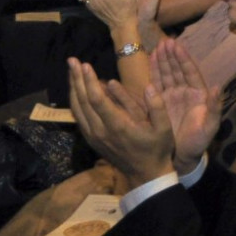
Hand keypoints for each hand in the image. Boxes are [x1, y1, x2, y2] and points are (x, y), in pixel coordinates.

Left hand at [67, 57, 173, 184]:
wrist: (145, 174)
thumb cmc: (157, 149)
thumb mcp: (164, 128)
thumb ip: (157, 106)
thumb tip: (149, 86)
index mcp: (117, 126)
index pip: (97, 100)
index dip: (89, 81)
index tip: (85, 65)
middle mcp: (100, 131)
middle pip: (82, 102)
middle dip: (76, 79)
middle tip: (72, 61)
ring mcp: (93, 136)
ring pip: (77, 109)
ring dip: (73, 89)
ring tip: (71, 71)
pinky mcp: (91, 139)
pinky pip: (79, 117)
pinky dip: (76, 101)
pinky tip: (77, 90)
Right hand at [151, 38, 219, 173]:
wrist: (183, 156)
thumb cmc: (199, 141)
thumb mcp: (210, 126)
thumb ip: (214, 107)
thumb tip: (216, 86)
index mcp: (198, 95)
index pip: (190, 72)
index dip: (183, 59)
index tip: (176, 45)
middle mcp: (184, 92)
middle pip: (177, 70)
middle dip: (171, 55)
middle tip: (164, 41)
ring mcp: (171, 97)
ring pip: (166, 75)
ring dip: (161, 61)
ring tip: (156, 47)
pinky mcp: (159, 104)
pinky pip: (155, 85)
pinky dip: (152, 73)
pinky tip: (149, 62)